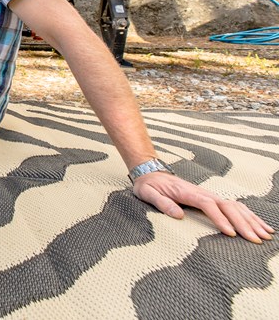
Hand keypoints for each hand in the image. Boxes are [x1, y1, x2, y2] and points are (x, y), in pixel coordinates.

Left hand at [132, 171, 273, 242]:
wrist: (150, 173)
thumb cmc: (148, 186)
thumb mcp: (147, 193)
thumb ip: (161, 203)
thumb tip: (178, 215)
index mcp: (187, 192)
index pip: (208, 205)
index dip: (220, 219)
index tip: (231, 233)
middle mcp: (202, 192)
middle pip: (227, 206)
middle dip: (243, 223)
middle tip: (255, 240)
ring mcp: (209, 195)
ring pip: (235, 206)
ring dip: (251, 220)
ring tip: (265, 234)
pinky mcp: (211, 199)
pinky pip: (234, 206)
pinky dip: (249, 215)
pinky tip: (261, 225)